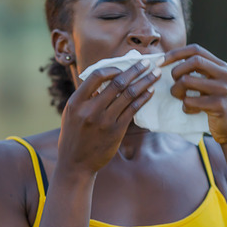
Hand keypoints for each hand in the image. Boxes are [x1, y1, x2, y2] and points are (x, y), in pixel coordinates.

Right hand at [57, 60, 160, 174]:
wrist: (75, 164)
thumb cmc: (74, 136)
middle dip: (136, 70)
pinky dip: (143, 98)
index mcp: (76, 102)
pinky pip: (133, 110)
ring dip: (145, 82)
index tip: (123, 67)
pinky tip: (151, 91)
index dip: (112, 68)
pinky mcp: (116, 131)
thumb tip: (104, 79)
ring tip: (156, 73)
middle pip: (117, 83)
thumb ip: (85, 97)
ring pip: (129, 95)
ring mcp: (104, 121)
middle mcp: (90, 110)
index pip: (96, 76)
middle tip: (148, 62)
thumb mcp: (71, 114)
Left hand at [162, 44, 226, 145]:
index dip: (175, 53)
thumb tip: (171, 64)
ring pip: (187, 81)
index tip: (160, 62)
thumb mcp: (213, 85)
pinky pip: (190, 101)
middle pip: (193, 61)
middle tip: (172, 84)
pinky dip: (185, 106)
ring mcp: (223, 89)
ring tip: (180, 98)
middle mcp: (225, 74)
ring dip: (176, 90)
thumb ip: (200, 74)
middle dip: (176, 71)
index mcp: (222, 67)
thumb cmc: (218, 106)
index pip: (196, 50)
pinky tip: (190, 111)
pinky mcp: (219, 105)